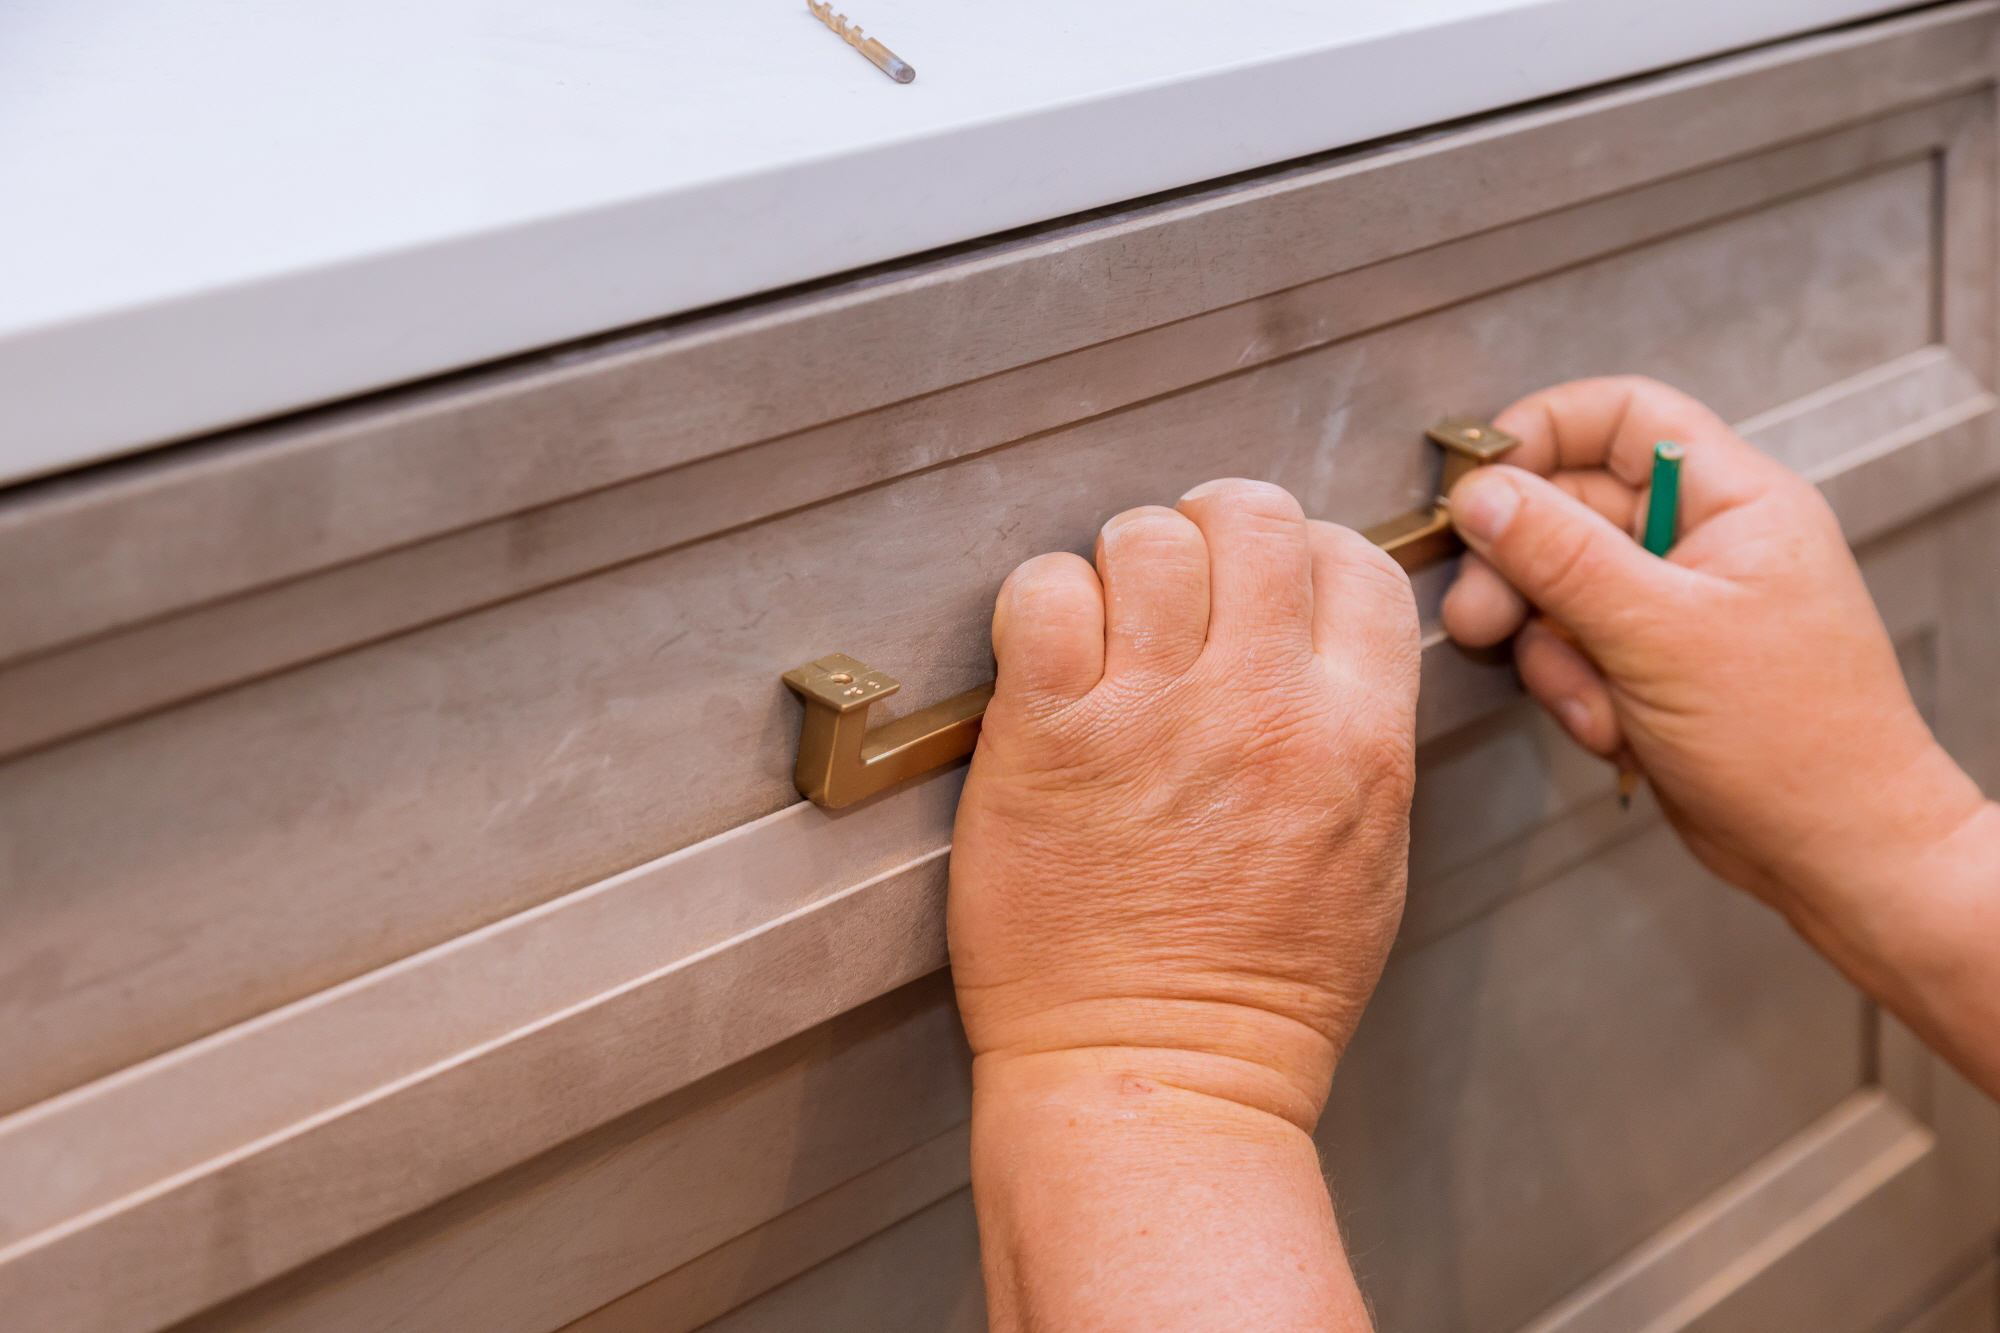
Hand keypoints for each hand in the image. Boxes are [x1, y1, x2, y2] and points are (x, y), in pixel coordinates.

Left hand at [948, 478, 1417, 1331]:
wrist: (1154, 1077)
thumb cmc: (1256, 994)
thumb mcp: (1368, 860)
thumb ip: (1356, 739)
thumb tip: (1328, 655)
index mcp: (1356, 737)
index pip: (1355, 561)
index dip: (1308, 555)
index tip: (1271, 583)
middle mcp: (1261, 709)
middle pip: (1251, 519)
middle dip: (1216, 532)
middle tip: (1185, 578)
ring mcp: (1152, 716)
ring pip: (1146, 539)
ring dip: (1125, 564)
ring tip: (1112, 621)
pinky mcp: (1050, 736)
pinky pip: (1045, 593)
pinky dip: (1042, 600)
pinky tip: (1051, 652)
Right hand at [1441, 377, 1997, 1083]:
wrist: (1834, 852)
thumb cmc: (1798, 745)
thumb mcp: (1660, 633)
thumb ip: (1562, 555)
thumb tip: (1485, 495)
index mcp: (1735, 501)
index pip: (1621, 416)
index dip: (1541, 434)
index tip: (1480, 481)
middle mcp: (1704, 541)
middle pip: (1571, 507)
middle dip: (1522, 568)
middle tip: (1487, 613)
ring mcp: (1675, 605)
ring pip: (1559, 589)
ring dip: (1553, 650)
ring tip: (1590, 698)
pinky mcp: (1651, 663)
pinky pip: (1572, 650)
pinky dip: (1574, 691)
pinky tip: (1613, 729)